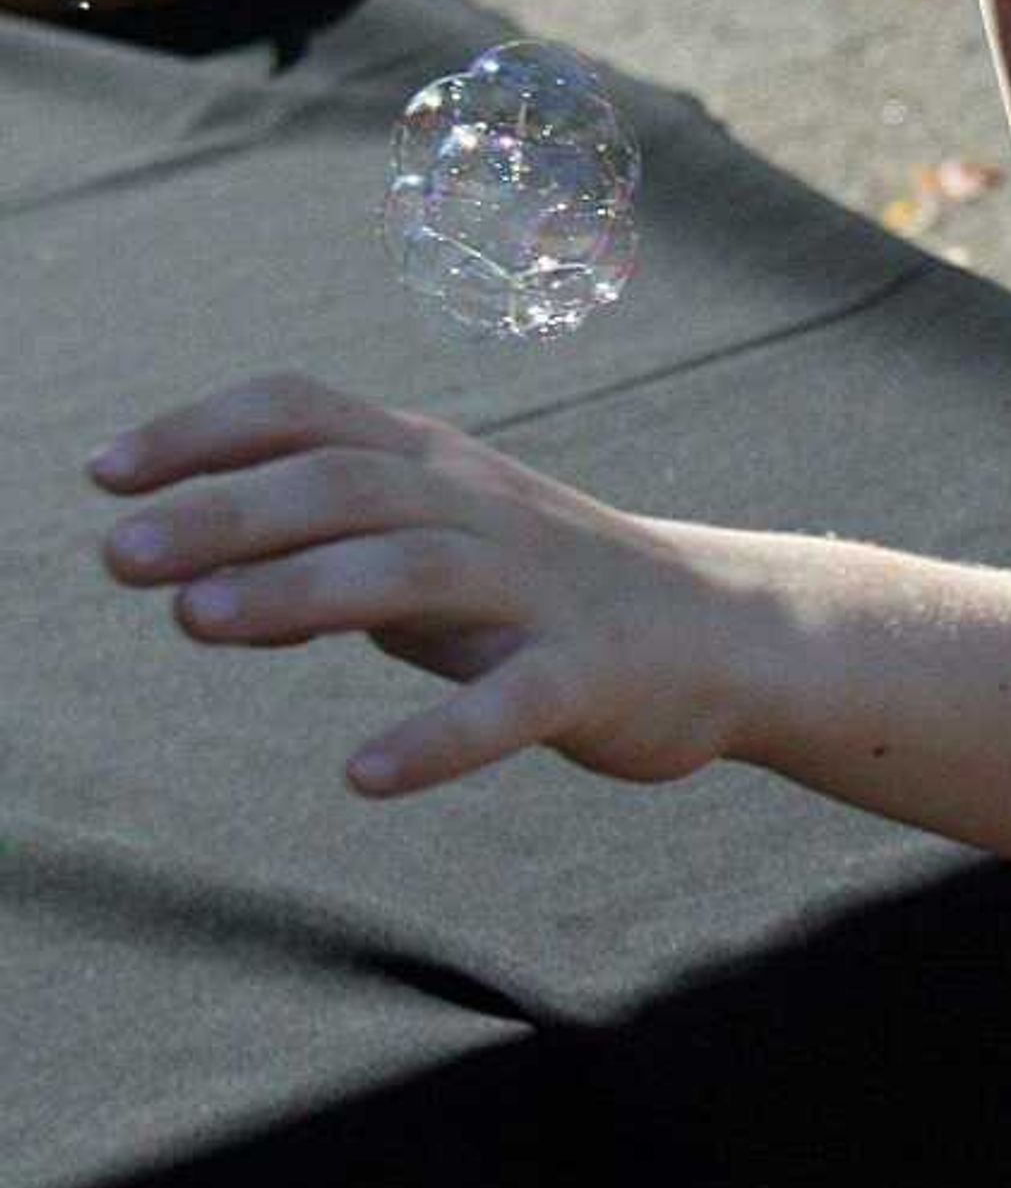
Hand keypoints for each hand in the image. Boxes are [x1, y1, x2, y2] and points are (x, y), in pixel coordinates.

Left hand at [89, 372, 760, 799]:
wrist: (728, 633)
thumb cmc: (545, 593)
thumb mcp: (431, 554)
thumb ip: (320, 560)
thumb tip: (183, 588)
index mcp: (438, 466)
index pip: (309, 411)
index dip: (203, 431)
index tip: (104, 473)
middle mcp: (483, 509)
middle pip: (347, 482)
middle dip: (227, 512)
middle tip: (118, 555)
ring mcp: (541, 588)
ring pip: (414, 566)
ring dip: (301, 588)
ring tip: (196, 623)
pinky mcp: (591, 673)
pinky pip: (513, 700)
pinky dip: (438, 736)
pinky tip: (364, 776)